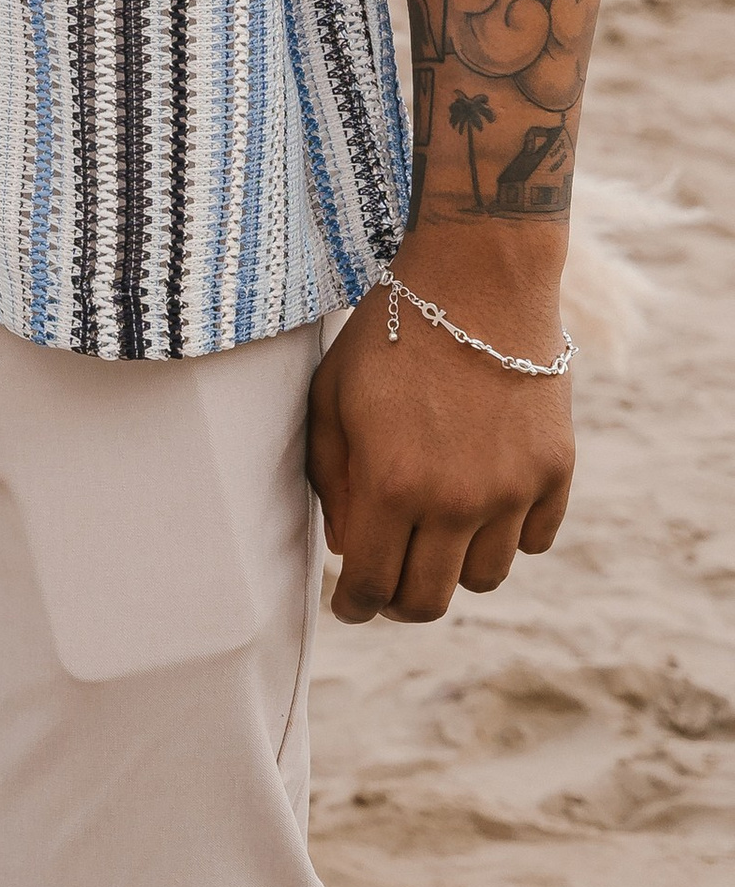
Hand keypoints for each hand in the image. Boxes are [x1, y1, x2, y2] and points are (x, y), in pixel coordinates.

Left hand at [308, 222, 573, 622]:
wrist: (477, 280)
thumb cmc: (390, 334)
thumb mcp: (332, 398)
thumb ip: (332, 480)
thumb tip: (350, 548)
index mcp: (393, 485)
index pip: (373, 585)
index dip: (357, 606)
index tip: (352, 605)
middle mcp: (458, 500)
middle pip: (431, 601)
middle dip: (401, 603)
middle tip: (390, 586)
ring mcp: (513, 489)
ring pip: (486, 578)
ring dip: (455, 569)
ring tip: (437, 536)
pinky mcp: (555, 471)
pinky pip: (533, 541)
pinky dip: (507, 537)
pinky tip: (485, 506)